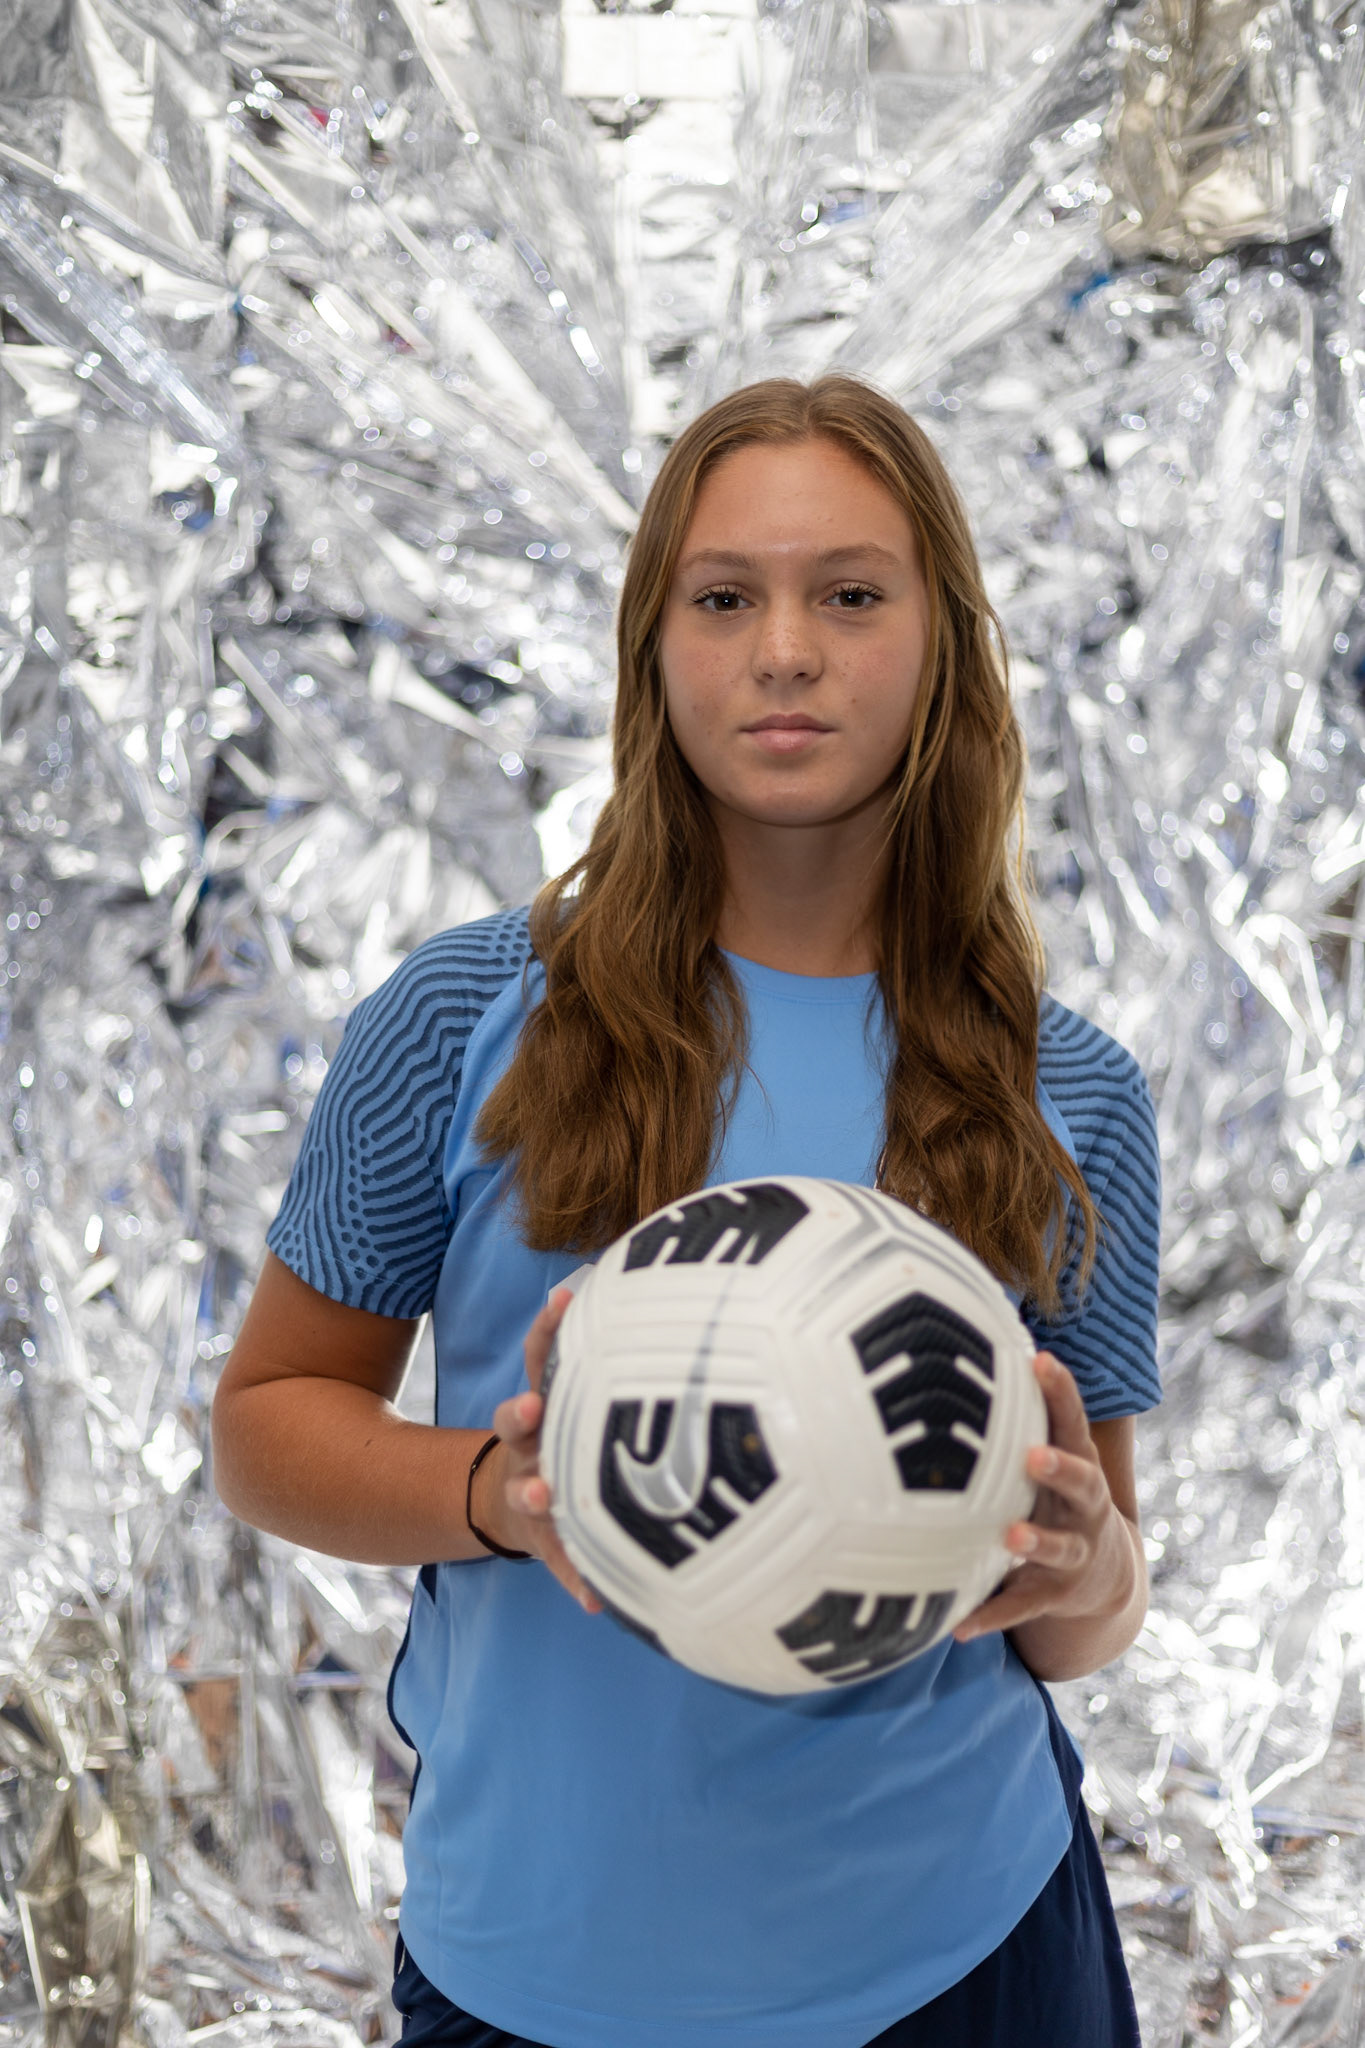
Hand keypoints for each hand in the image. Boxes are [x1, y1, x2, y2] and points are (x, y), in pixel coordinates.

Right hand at [476, 1289, 600, 1614]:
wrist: (514, 1500)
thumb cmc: (566, 1436)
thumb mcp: (575, 1396)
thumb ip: (611, 1358)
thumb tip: (668, 1294)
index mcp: (544, 1403)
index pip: (541, 1357)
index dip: (548, 1329)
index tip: (564, 1301)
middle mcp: (530, 1444)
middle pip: (515, 1421)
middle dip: (520, 1412)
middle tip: (530, 1406)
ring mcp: (528, 1491)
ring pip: (524, 1490)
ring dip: (532, 1493)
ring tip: (538, 1496)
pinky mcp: (542, 1539)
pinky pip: (560, 1561)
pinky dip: (576, 1579)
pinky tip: (594, 1600)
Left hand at [953, 1353, 1137, 1644]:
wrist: (1105, 1578)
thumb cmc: (1058, 1496)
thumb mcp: (1053, 1457)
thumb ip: (1020, 1415)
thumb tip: (966, 1338)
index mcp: (1079, 1469)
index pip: (1074, 1424)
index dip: (1062, 1392)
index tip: (1041, 1361)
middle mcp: (1082, 1510)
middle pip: (1082, 1484)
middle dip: (1060, 1468)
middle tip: (1033, 1455)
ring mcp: (1072, 1554)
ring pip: (1057, 1549)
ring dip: (1034, 1542)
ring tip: (1008, 1537)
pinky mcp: (1052, 1594)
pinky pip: (1019, 1606)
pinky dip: (989, 1615)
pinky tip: (956, 1627)